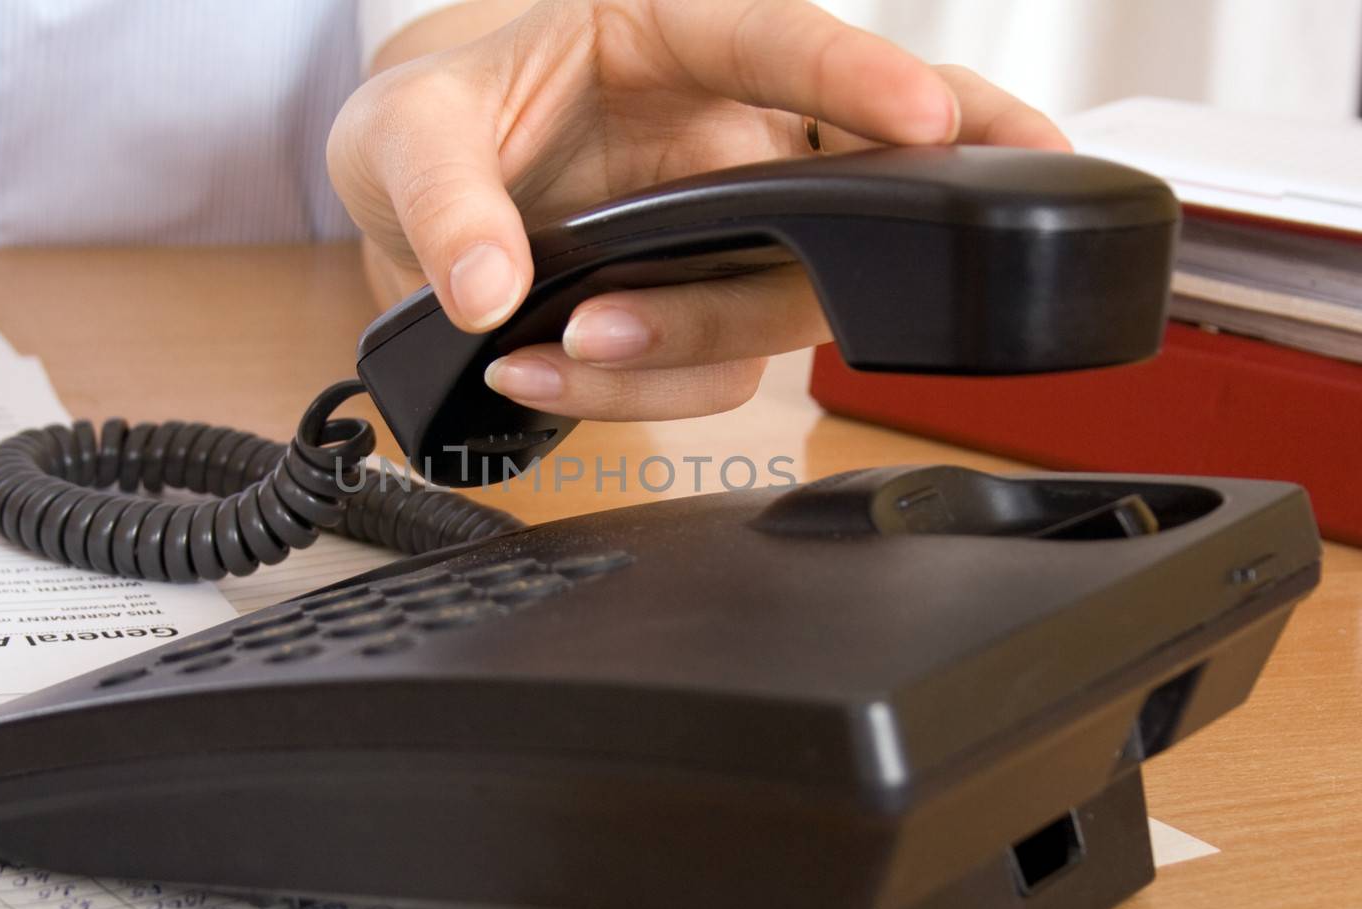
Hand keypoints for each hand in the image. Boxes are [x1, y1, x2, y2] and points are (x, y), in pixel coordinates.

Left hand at [327, 0, 1068, 420]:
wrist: (406, 215)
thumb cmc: (427, 131)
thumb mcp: (404, 132)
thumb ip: (442, 196)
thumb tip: (488, 291)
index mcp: (669, 36)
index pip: (778, 39)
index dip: (858, 76)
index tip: (922, 117)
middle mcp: (723, 130)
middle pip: (860, 163)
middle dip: (929, 195)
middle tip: (984, 224)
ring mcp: (728, 229)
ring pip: (786, 297)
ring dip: (694, 334)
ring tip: (574, 344)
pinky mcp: (704, 307)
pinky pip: (711, 370)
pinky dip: (635, 392)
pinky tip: (543, 377)